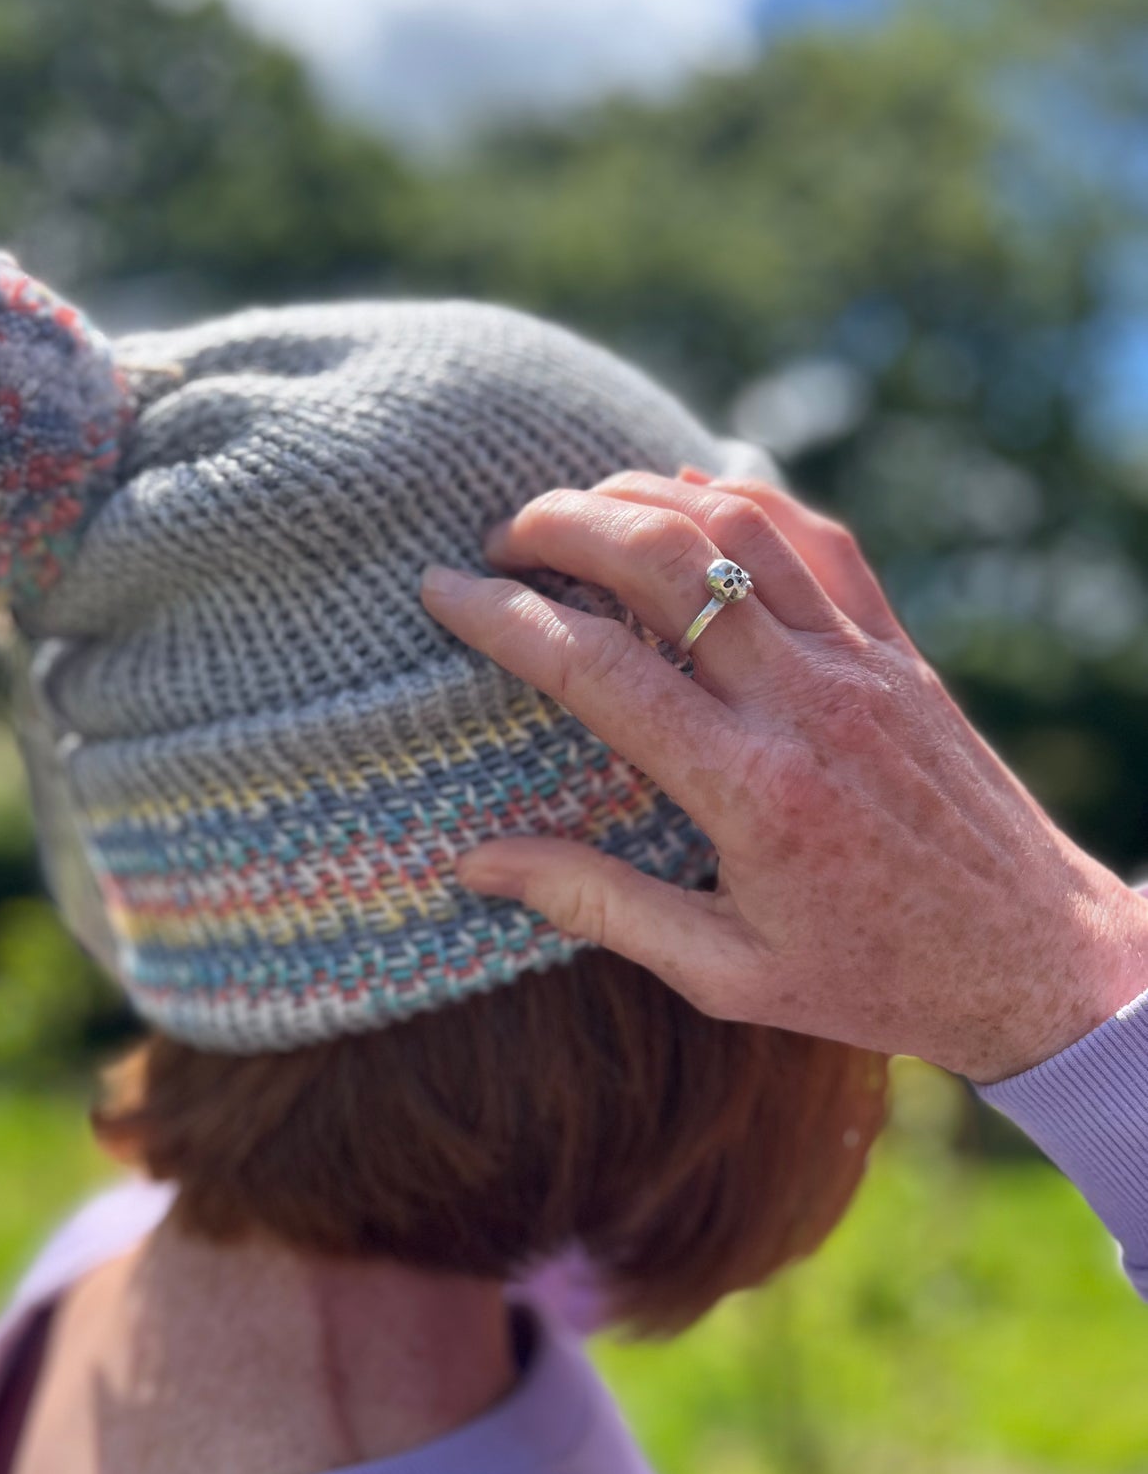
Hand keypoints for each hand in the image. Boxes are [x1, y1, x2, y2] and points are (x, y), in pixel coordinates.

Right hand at [421, 472, 1147, 1082]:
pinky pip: (813, 536)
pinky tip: (685, 501)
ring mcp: (859, 661)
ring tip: (578, 512)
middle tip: (501, 539)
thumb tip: (473, 864)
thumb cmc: (870, 979)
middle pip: (663, 557)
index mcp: (750, 792)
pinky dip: (737, 498)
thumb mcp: (723, 973)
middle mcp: (804, 704)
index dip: (504, 616)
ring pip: (737, 521)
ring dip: (642, 494)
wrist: (1032, 957)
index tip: (442, 591)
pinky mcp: (896, 645)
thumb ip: (597, 906)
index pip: (597, 668)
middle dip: (561, 523)